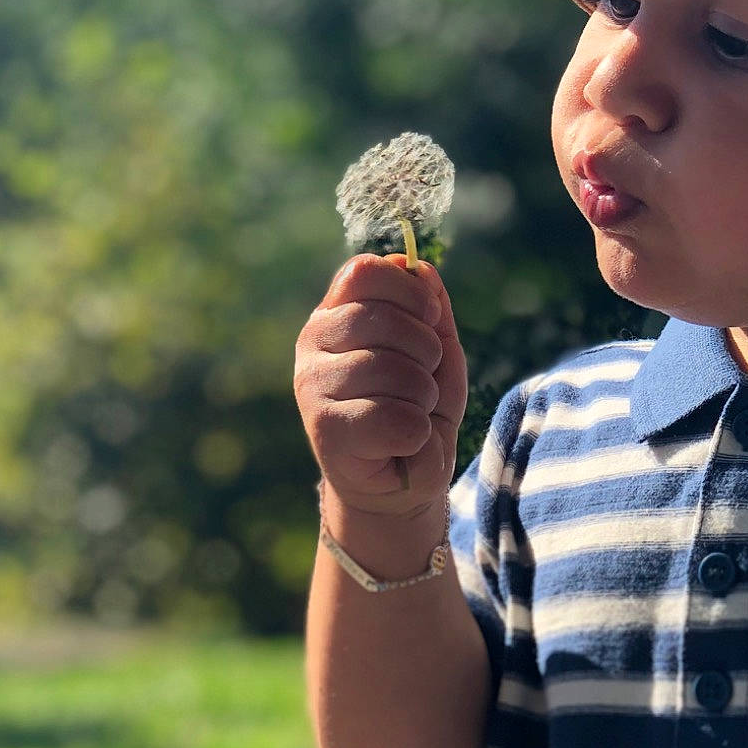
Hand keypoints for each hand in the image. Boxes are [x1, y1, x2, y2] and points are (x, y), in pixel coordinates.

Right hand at [295, 253, 468, 516]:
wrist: (401, 480)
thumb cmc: (415, 409)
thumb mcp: (434, 353)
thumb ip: (429, 310)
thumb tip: (419, 268)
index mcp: (336, 312)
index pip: (365, 272)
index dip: (409, 293)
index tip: (430, 320)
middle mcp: (314, 342)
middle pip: (383, 321)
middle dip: (426, 353)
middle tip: (423, 384)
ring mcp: (313, 385)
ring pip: (393, 372)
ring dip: (423, 398)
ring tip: (411, 414)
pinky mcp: (325, 429)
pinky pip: (395, 418)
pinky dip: (416, 434)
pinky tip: (401, 443)